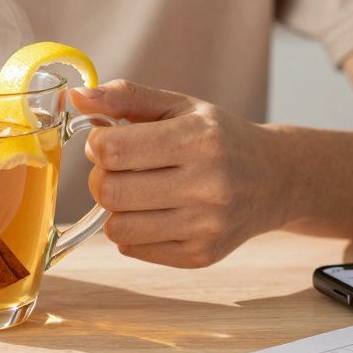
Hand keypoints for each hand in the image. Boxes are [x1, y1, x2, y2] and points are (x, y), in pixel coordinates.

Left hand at [70, 80, 284, 267]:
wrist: (276, 179)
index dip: (97, 145)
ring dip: (115, 209)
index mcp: (199, 139)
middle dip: (102, 177)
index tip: (107, 142)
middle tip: (118, 169)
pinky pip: (132, 249)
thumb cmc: (218, 137)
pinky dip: (132, 231)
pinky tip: (154, 213)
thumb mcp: (179, 106)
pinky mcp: (202, 256)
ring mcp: (207, 226)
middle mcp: (208, 185)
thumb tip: (76, 97)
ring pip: (117, 228)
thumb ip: (126, 97)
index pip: (113, 151)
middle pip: (110, 192)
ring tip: (136, 191)